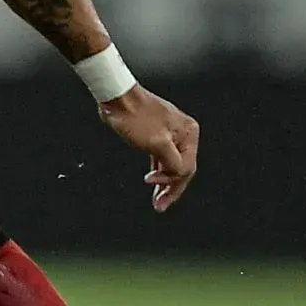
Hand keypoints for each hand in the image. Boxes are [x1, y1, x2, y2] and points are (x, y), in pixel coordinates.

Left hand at [98, 86, 198, 211]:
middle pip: (181, 169)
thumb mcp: (157, 144)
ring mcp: (170, 136)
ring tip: (158, 202)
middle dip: (171, 189)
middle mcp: (183, 134)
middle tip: (160, 206)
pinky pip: (161, 160)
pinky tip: (153, 184)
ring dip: (164, 184)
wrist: (116, 99)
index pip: (187, 167)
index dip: (172, 181)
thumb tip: (179, 175)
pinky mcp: (156, 137)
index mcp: (189, 133)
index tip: (154, 187)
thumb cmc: (136, 117)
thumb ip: (173, 163)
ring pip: (170, 166)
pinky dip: (158, 173)